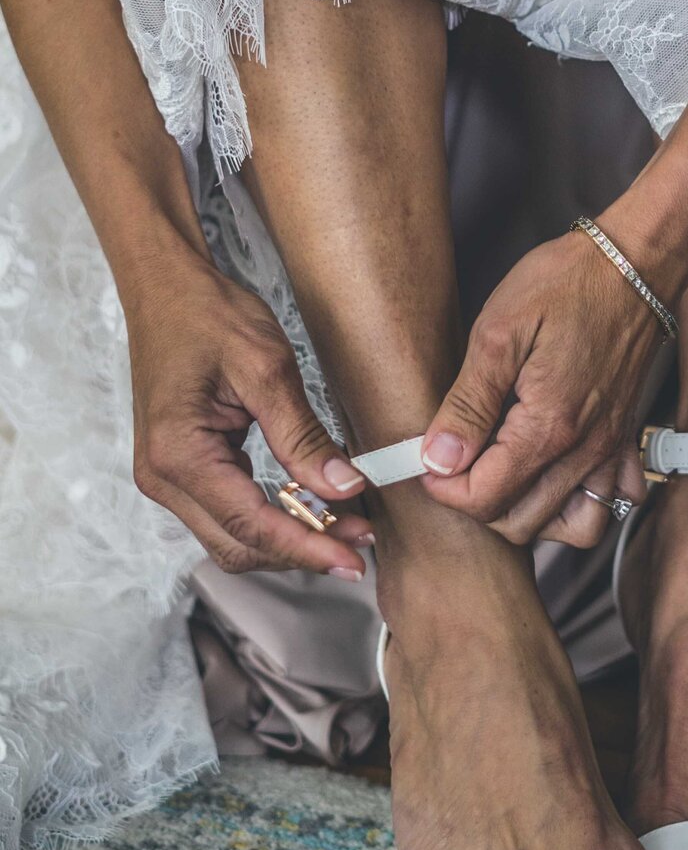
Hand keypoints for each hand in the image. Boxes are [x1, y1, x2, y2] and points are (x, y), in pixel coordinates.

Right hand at [124, 244, 371, 576]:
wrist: (166, 288)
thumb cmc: (208, 315)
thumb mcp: (267, 368)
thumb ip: (304, 436)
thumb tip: (344, 488)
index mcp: (179, 455)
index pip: (251, 525)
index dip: (308, 549)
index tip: (354, 561)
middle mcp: (163, 477)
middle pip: (239, 546)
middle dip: (302, 551)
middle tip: (361, 545)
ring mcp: (167, 477)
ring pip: (232, 537)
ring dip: (289, 539)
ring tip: (346, 527)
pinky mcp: (181, 469)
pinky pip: (228, 512)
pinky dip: (272, 517)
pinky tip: (312, 505)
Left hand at [419, 227, 666, 545]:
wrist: (633, 263)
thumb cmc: (567, 285)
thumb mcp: (498, 333)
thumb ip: (468, 404)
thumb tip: (437, 458)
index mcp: (548, 426)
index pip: (485, 498)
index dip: (444, 490)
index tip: (428, 463)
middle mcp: (585, 449)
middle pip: (521, 523)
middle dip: (477, 506)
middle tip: (455, 467)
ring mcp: (610, 448)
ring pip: (570, 528)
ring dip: (528, 517)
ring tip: (500, 480)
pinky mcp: (624, 438)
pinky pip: (610, 500)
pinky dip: (581, 505)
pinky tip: (553, 478)